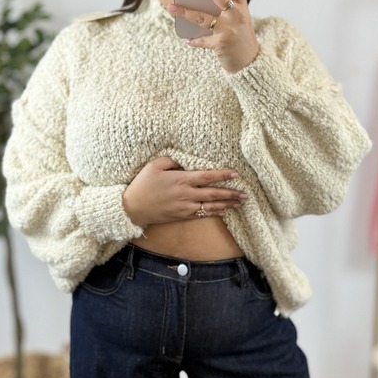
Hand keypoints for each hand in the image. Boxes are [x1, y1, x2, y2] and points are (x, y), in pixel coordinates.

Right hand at [122, 156, 247, 226]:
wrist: (132, 208)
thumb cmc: (142, 185)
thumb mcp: (154, 166)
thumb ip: (171, 161)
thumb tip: (184, 160)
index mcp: (181, 180)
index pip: (207, 176)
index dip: (222, 175)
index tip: (235, 174)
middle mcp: (186, 194)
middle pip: (214, 193)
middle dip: (231, 193)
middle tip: (245, 193)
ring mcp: (185, 207)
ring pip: (211, 205)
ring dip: (227, 204)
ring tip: (240, 203)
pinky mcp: (182, 216)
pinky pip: (202, 214)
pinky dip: (215, 212)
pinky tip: (224, 211)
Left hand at [167, 0, 259, 73]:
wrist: (250, 62)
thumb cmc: (239, 36)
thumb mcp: (237, 18)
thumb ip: (223, 6)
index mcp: (241, 6)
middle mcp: (236, 15)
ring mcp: (229, 29)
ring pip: (204, 17)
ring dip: (185, 11)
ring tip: (171, 6)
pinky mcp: (222, 44)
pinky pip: (204, 40)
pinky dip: (195, 41)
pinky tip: (186, 40)